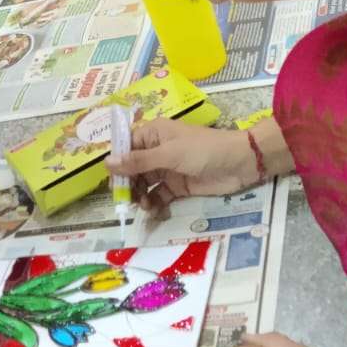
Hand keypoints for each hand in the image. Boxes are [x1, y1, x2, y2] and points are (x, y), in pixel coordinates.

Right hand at [107, 119, 262, 207]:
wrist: (239, 163)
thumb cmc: (203, 150)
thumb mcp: (169, 154)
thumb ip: (138, 161)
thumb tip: (107, 163)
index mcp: (153, 134)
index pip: (126, 147)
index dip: (117, 164)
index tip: (112, 182)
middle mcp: (156, 150)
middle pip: (132, 168)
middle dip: (128, 184)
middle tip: (126, 201)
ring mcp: (167, 169)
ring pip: (144, 184)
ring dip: (140, 196)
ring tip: (144, 206)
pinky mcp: (177, 186)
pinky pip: (158, 196)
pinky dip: (154, 204)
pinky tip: (154, 212)